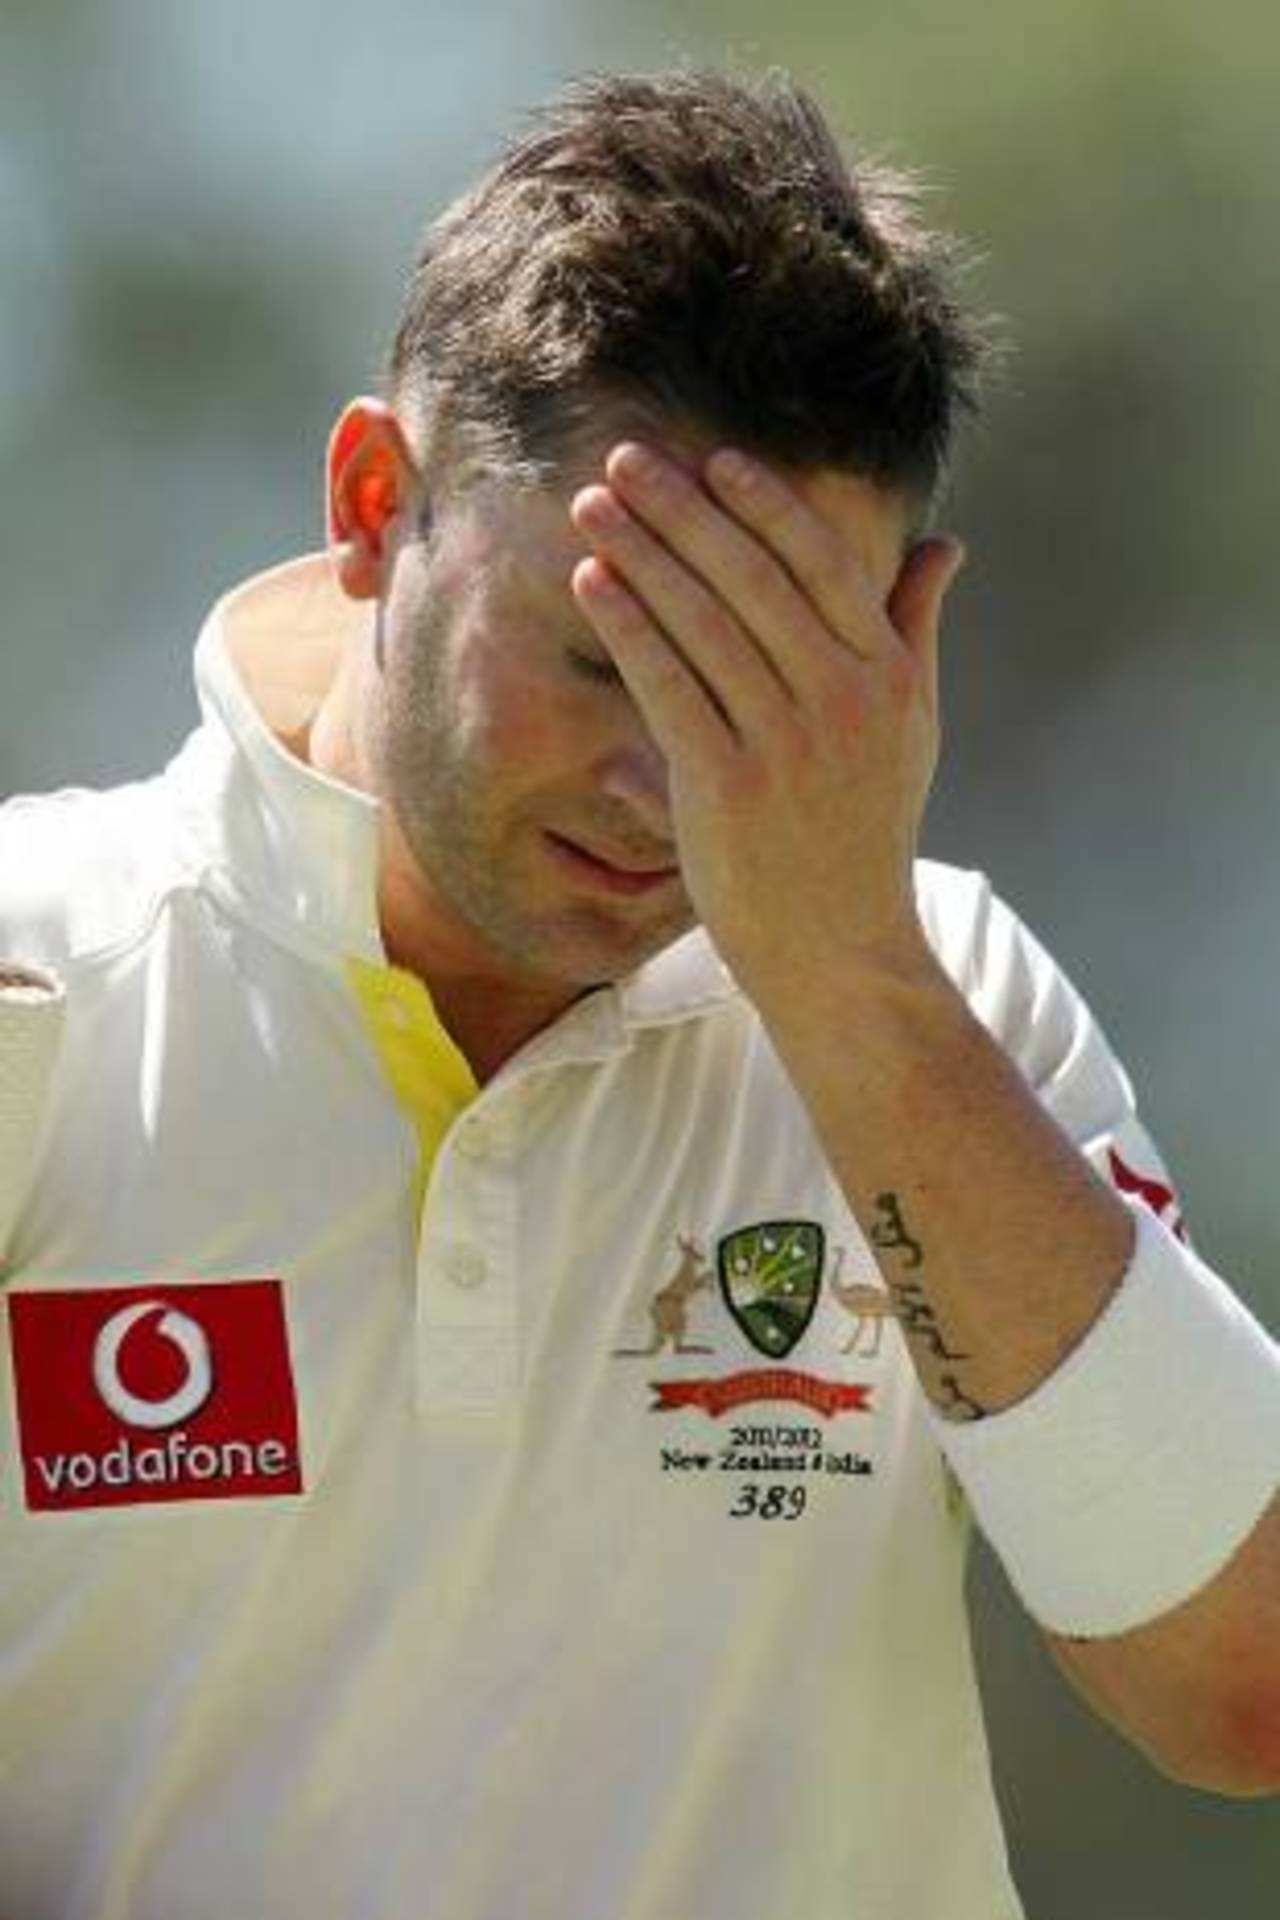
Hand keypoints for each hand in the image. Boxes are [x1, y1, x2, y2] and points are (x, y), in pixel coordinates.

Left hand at [569, 442, 963, 1013]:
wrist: (840, 947)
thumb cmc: (867, 831)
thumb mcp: (912, 727)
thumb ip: (916, 628)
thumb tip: (945, 544)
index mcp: (886, 676)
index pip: (822, 564)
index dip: (765, 505)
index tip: (715, 461)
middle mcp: (840, 700)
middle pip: (749, 579)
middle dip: (681, 510)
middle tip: (626, 457)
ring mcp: (783, 743)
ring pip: (701, 624)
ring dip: (641, 554)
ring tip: (592, 505)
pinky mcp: (725, 786)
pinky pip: (667, 686)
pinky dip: (628, 628)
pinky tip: (592, 583)